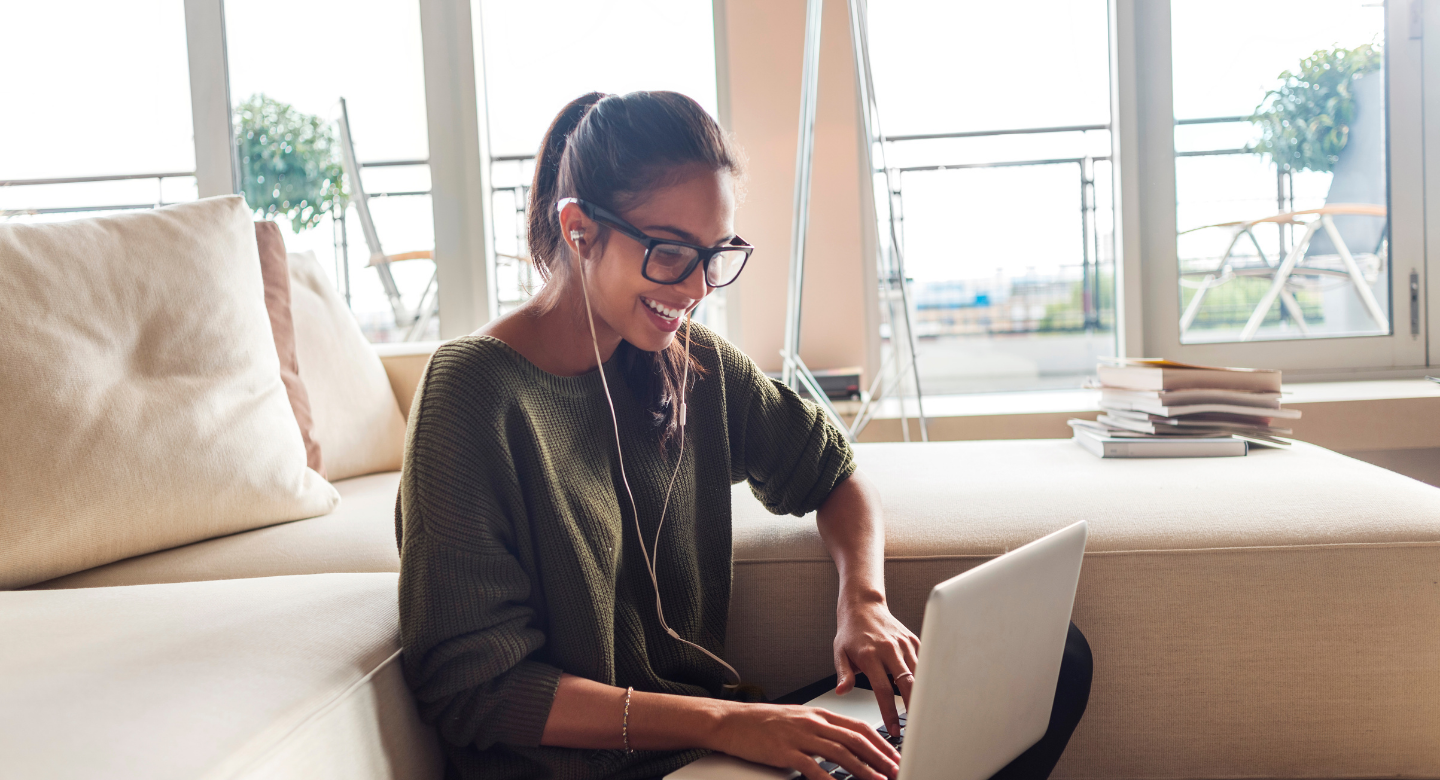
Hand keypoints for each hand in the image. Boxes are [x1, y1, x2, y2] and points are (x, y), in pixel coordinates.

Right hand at [710, 702, 899, 779]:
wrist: (732, 721)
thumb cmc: (763, 722)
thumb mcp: (798, 718)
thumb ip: (822, 728)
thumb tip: (845, 742)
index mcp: (818, 714)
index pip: (858, 727)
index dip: (881, 742)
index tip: (895, 756)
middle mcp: (813, 722)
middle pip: (855, 739)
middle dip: (879, 757)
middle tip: (895, 770)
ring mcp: (799, 736)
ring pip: (839, 753)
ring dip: (863, 769)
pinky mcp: (784, 751)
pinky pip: (812, 767)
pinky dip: (828, 778)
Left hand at [833, 597, 920, 736]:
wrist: (863, 605)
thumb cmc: (851, 632)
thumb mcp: (840, 653)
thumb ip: (843, 674)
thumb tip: (842, 691)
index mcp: (870, 655)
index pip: (883, 690)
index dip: (890, 712)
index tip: (894, 729)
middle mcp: (889, 649)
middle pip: (908, 684)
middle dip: (914, 707)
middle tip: (916, 726)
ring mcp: (904, 644)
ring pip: (920, 674)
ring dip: (922, 695)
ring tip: (922, 713)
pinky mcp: (913, 641)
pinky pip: (923, 663)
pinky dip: (925, 678)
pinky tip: (923, 692)